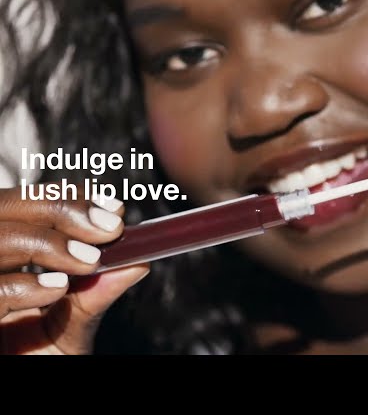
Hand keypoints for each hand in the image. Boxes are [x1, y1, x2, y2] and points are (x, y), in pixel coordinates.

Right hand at [0, 186, 148, 353]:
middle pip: (5, 208)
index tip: (114, 209)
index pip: (29, 206)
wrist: (23, 384)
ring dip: (47, 242)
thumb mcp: (71, 329)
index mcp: (7, 262)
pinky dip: (21, 286)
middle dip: (61, 209)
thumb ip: (96, 296)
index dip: (70, 199)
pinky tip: (56, 289)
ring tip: (88, 261)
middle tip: (111, 228)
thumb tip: (140, 261)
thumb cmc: (36, 361)